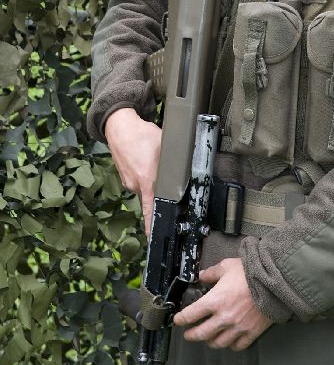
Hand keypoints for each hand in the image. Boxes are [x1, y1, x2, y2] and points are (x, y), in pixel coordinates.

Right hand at [104, 107, 161, 234]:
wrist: (119, 127)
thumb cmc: (141, 134)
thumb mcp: (164, 146)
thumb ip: (173, 163)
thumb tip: (183, 173)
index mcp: (146, 181)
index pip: (151, 209)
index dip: (152, 225)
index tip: (153, 238)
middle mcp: (135, 185)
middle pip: (152, 195)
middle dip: (159, 188)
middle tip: (163, 172)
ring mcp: (128, 181)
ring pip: (145, 186)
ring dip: (151, 178)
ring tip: (152, 160)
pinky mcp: (125, 176)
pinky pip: (138, 180)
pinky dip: (143, 173)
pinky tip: (145, 159)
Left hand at [174, 258, 272, 350]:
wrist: (273, 282)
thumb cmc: (250, 273)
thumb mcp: (227, 266)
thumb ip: (212, 272)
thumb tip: (202, 275)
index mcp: (215, 301)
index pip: (191, 314)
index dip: (181, 319)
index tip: (178, 320)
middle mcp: (223, 318)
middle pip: (201, 334)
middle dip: (191, 335)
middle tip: (188, 334)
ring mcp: (237, 327)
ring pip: (218, 343)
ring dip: (210, 342)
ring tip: (208, 338)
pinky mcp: (250, 332)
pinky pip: (237, 346)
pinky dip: (231, 345)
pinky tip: (229, 341)